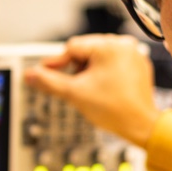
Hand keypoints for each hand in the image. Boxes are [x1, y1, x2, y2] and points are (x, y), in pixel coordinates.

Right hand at [23, 34, 161, 147]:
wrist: (141, 125)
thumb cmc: (114, 109)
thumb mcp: (75, 93)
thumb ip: (49, 81)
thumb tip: (30, 75)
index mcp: (109, 46)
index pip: (72, 47)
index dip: (57, 62)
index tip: (45, 72)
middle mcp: (123, 45)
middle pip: (86, 51)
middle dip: (76, 68)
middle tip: (72, 85)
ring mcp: (133, 54)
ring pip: (99, 58)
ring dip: (89, 71)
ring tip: (89, 89)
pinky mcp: (138, 66)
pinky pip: (113, 64)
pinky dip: (104, 74)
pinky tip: (102, 89)